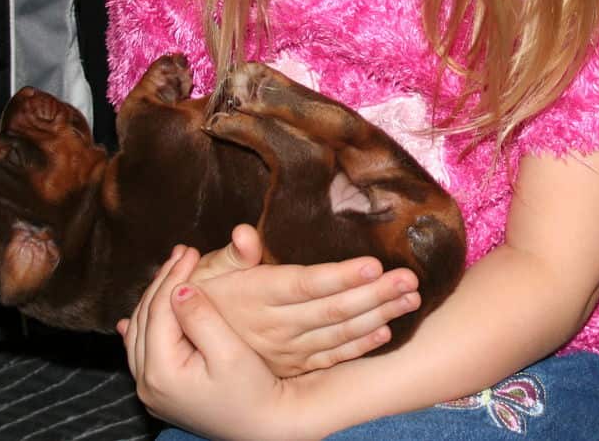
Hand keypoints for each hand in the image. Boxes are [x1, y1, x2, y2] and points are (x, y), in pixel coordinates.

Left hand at [117, 245, 295, 440]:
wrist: (264, 429)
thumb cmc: (253, 391)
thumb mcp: (230, 352)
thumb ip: (202, 318)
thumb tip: (180, 289)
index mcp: (162, 372)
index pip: (160, 309)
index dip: (174, 275)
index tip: (192, 250)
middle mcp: (147, 383)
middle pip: (146, 317)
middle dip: (163, 281)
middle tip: (182, 252)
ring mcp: (151, 390)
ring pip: (140, 332)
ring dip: (154, 298)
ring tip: (171, 270)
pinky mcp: (160, 392)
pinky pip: (141, 353)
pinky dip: (141, 329)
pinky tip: (130, 322)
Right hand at [191, 225, 420, 376]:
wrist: (187, 349)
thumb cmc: (202, 296)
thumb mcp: (205, 272)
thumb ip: (230, 254)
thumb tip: (244, 233)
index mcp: (259, 295)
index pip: (307, 284)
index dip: (341, 277)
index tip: (374, 264)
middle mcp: (277, 325)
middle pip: (333, 310)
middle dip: (375, 294)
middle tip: (410, 279)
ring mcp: (288, 350)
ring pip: (340, 334)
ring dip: (379, 316)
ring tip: (411, 299)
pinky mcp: (293, 366)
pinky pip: (332, 358)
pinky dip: (360, 345)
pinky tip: (386, 332)